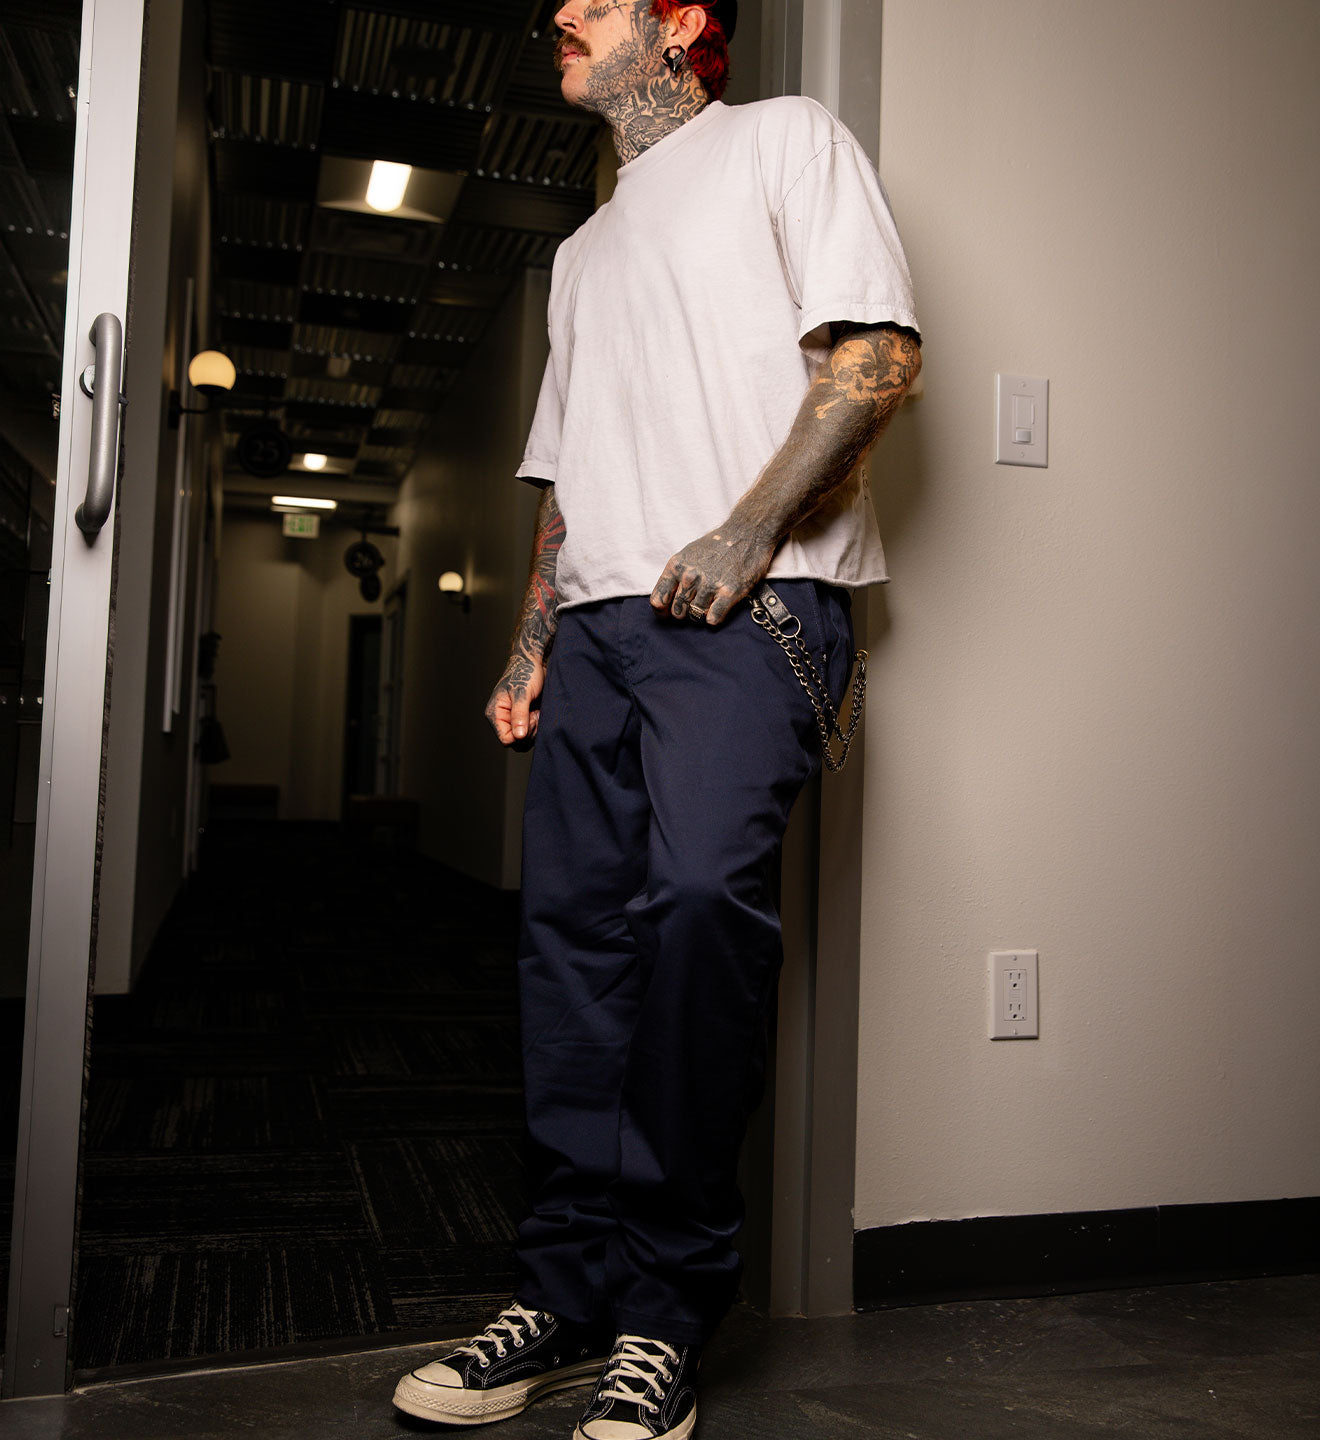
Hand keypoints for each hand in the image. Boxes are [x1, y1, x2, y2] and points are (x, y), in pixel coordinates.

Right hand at [485, 652, 545, 745]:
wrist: (536, 662)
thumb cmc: (526, 672)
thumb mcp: (522, 693)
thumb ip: (519, 714)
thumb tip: (518, 736)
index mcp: (495, 713)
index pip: (506, 739)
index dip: (521, 734)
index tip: (530, 718)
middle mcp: (503, 719)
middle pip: (516, 743)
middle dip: (529, 732)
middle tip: (535, 714)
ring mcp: (514, 720)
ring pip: (524, 740)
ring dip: (534, 730)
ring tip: (537, 712)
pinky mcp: (524, 719)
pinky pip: (531, 734)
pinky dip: (538, 727)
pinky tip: (540, 713)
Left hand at [650, 524, 776, 623]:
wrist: (747, 533)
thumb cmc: (717, 545)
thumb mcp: (688, 554)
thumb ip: (675, 576)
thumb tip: (664, 602)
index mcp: (677, 566)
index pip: (658, 600)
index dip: (662, 611)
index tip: (668, 614)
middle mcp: (690, 576)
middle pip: (677, 612)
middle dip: (685, 613)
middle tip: (695, 605)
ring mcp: (710, 584)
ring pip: (695, 617)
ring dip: (701, 615)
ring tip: (709, 604)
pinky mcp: (729, 592)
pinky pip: (713, 619)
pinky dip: (715, 618)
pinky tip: (719, 608)